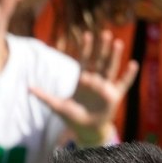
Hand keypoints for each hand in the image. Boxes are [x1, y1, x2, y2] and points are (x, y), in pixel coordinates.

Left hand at [32, 29, 138, 147]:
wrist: (86, 130)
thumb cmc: (72, 117)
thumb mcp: (57, 106)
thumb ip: (44, 96)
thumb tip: (28, 88)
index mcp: (82, 79)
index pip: (84, 60)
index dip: (85, 48)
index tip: (86, 34)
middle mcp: (96, 80)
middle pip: (99, 60)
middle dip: (101, 47)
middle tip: (104, 33)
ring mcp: (106, 87)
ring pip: (111, 68)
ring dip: (114, 56)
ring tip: (117, 42)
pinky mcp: (114, 96)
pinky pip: (123, 83)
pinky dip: (128, 75)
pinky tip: (133, 64)